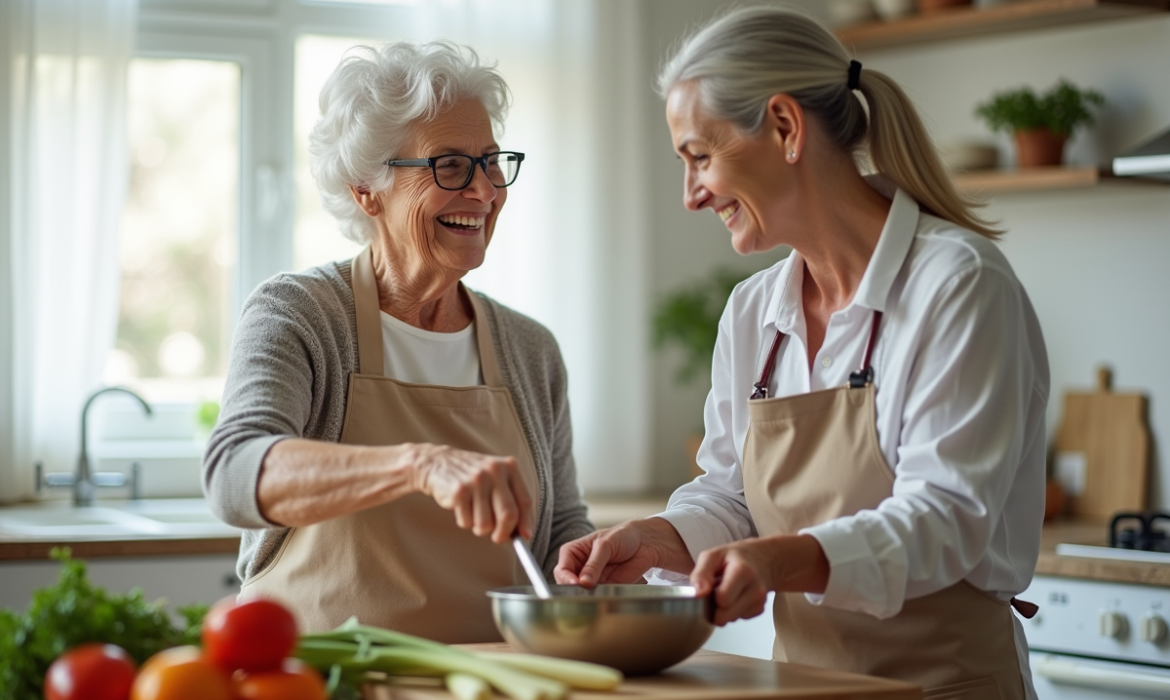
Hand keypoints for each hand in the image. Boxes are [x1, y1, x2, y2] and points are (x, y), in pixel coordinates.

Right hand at [412, 444, 532, 543]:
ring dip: (480, 528)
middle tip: (497, 537)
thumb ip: (511, 500)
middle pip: (508, 515)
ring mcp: (476, 480)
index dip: (525, 523)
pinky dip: (465, 521)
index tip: (524, 536)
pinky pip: (467, 522)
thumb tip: (524, 533)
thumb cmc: (472, 477)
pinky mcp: (459, 491)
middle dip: (503, 533)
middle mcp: (494, 471)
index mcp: (509, 466)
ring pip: (486, 524)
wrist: (437, 462)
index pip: (525, 501)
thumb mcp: (496, 479)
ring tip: (474, 513)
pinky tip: (461, 507)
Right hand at [554, 517, 692, 586]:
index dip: (566, 578)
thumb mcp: (605, 544)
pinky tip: (607, 595)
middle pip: (569, 584)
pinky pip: (599, 597)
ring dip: (588, 596)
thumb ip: (594, 563)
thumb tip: (584, 582)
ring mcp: (593, 580)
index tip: (576, 584)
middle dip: (574, 589)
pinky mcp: (606, 588)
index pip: (562, 568)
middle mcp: (581, 568)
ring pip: (583, 593)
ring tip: (596, 593)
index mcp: (574, 552)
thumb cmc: (623, 536)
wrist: (645, 543)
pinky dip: (601, 598)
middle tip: (584, 591)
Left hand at [691, 534, 828, 625]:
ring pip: (733, 619)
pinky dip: (736, 610)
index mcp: (742, 572)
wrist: (768, 557)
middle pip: (726, 616)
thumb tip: (696, 593)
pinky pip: (741, 617)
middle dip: (715, 607)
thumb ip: (701, 573)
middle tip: (715, 590)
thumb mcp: (714, 555)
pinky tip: (737, 596)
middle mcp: (754, 588)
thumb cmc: (735, 555)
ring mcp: (759, 600)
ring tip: (726, 589)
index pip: (722, 601)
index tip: (708, 588)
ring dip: (725, 609)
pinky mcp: (760, 608)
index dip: (709, 598)